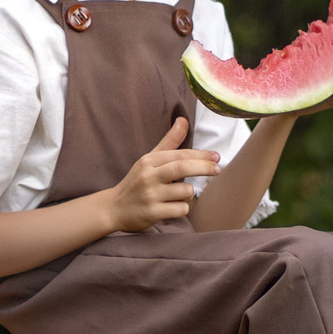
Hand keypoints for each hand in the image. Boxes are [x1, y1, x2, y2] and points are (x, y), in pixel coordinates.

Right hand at [104, 118, 221, 233]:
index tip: (216, 156)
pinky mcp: (153, 213)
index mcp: (149, 161)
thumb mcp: (149, 160)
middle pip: (183, 168)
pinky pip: (180, 209)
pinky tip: (172, 207)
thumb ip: (169, 142)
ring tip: (179, 195)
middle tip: (218, 169)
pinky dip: (182, 208)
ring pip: (185, 192)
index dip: (201, 155)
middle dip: (204, 168)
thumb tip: (183, 119)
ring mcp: (150, 195)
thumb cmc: (137, 182)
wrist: (114, 209)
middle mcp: (148, 176)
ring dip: (189, 193)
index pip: (179, 155)